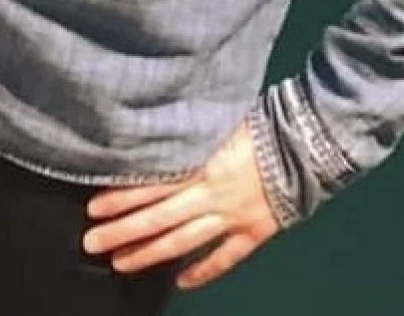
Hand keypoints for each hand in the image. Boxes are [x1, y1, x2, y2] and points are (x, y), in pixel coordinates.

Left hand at [82, 117, 282, 289]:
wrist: (310, 143)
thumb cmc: (265, 123)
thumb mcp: (224, 121)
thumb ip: (195, 137)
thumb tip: (162, 134)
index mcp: (205, 163)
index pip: (153, 185)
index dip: (122, 198)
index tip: (94, 208)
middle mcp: (213, 194)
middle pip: (160, 218)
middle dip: (123, 231)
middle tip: (92, 242)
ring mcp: (233, 217)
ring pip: (184, 242)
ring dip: (150, 254)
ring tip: (121, 262)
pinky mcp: (254, 232)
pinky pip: (224, 257)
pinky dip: (202, 271)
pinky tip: (181, 283)